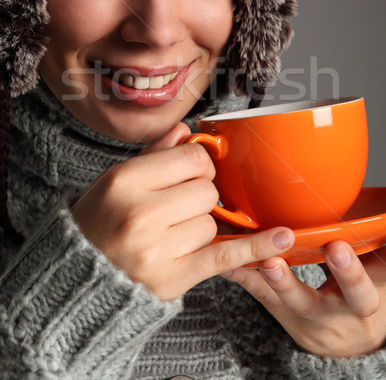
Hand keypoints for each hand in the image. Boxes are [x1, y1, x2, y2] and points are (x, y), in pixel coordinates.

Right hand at [72, 123, 295, 299]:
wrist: (78, 279)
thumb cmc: (98, 223)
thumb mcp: (116, 179)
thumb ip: (155, 153)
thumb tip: (188, 130)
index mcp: (124, 182)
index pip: (191, 158)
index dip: (198, 164)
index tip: (190, 173)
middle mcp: (139, 214)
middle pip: (207, 190)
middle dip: (200, 195)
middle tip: (178, 206)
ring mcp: (157, 250)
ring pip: (213, 223)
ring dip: (202, 225)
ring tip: (172, 233)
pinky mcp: (173, 279)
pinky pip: (226, 256)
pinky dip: (257, 248)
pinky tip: (282, 238)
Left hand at [221, 238, 385, 357]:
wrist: (350, 352)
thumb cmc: (358, 301)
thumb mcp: (374, 276)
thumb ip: (374, 248)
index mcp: (376, 287)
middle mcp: (351, 308)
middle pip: (356, 294)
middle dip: (348, 273)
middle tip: (338, 249)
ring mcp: (320, 320)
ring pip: (304, 303)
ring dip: (285, 281)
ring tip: (270, 262)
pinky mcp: (289, 323)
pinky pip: (266, 301)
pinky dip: (247, 280)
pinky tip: (230, 266)